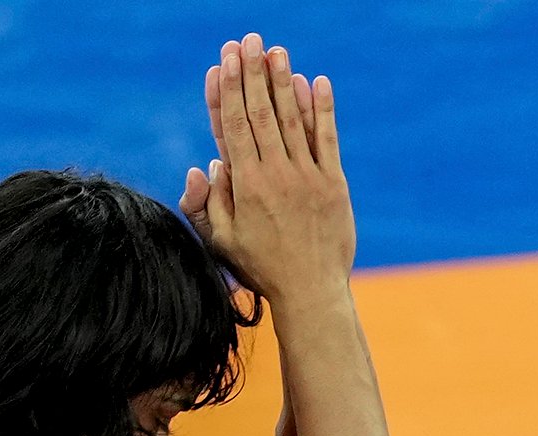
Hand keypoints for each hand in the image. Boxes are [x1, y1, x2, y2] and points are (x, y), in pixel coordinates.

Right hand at [179, 34, 355, 303]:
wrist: (310, 291)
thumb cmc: (259, 269)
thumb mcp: (219, 242)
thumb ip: (205, 204)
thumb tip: (203, 165)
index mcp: (245, 186)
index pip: (232, 127)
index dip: (226, 91)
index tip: (222, 62)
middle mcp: (275, 174)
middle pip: (260, 113)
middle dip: (251, 74)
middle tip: (246, 41)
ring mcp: (307, 176)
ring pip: (292, 119)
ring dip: (282, 82)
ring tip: (276, 51)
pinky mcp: (333, 183)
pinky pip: (326, 138)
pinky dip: (322, 109)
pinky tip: (316, 82)